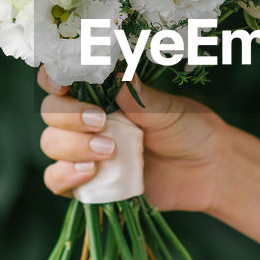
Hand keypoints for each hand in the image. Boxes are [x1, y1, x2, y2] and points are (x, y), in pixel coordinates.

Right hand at [37, 68, 227, 212]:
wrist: (208, 170)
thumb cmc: (189, 130)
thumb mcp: (170, 110)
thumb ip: (141, 97)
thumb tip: (119, 76)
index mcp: (101, 92)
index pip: (61, 79)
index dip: (53, 78)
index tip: (62, 83)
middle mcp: (86, 119)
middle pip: (51, 112)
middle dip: (69, 117)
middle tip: (101, 122)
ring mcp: (84, 152)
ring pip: (51, 144)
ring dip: (72, 146)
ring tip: (110, 151)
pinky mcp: (88, 183)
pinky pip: (56, 181)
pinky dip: (65, 176)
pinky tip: (90, 173)